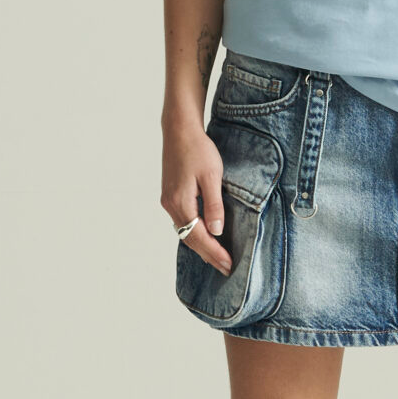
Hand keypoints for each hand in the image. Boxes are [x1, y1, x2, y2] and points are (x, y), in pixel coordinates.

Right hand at [162, 122, 231, 273]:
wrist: (179, 130)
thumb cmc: (198, 150)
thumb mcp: (211, 176)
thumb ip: (214, 204)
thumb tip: (216, 230)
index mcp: (181, 202)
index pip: (199, 237)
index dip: (214, 253)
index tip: (229, 265)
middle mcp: (171, 205)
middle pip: (190, 238)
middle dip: (208, 254)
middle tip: (226, 268)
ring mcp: (168, 201)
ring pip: (185, 231)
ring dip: (201, 245)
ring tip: (217, 257)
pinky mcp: (170, 195)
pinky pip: (182, 221)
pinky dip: (194, 233)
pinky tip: (205, 235)